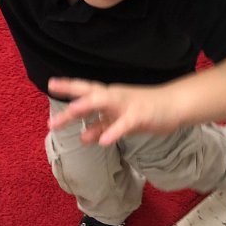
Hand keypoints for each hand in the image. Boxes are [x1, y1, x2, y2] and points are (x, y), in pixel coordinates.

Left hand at [48, 77, 179, 145]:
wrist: (174, 104)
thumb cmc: (146, 110)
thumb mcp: (119, 120)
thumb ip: (101, 127)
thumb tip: (82, 137)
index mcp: (109, 96)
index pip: (86, 90)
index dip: (69, 86)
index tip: (51, 84)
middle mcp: (115, 97)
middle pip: (90, 93)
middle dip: (71, 94)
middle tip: (55, 97)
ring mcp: (127, 104)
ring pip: (105, 102)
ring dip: (89, 105)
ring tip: (72, 110)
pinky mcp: (140, 115)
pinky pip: (125, 124)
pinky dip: (114, 131)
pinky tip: (103, 142)